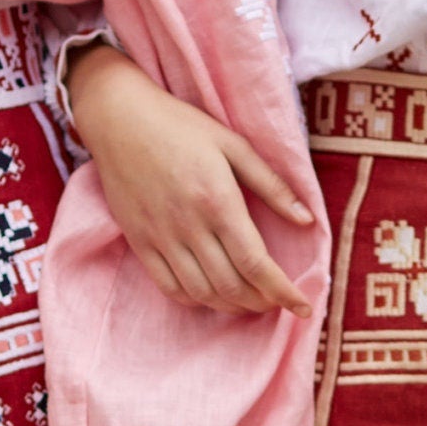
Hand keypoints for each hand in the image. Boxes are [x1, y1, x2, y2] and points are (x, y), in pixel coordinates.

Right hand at [67, 42, 314, 317]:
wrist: (119, 118)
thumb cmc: (180, 125)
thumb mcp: (233, 144)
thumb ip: (272, 185)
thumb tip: (307, 220)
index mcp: (218, 201)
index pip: (256, 263)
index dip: (283, 292)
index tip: (303, 307)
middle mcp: (189, 226)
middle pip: (232, 286)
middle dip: (263, 302)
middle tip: (279, 301)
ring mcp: (160, 237)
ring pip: (202, 293)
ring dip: (232, 306)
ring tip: (251, 301)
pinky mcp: (139, 241)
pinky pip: (169, 287)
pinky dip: (196, 300)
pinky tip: (212, 294)